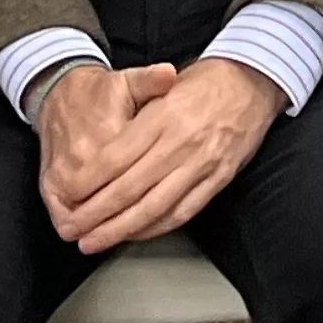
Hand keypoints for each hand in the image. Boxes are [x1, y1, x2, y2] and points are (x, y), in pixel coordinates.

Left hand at [53, 57, 282, 250]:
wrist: (254, 81)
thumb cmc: (206, 82)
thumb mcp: (166, 85)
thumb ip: (137, 115)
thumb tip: (100, 149)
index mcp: (164, 116)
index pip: (116, 156)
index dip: (89, 181)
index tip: (68, 195)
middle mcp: (181, 143)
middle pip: (130, 188)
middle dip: (96, 214)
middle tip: (72, 229)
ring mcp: (202, 164)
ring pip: (154, 207)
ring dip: (120, 230)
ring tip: (95, 241)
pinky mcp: (218, 179)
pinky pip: (183, 211)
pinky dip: (155, 227)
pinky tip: (136, 234)